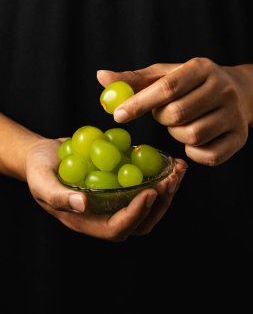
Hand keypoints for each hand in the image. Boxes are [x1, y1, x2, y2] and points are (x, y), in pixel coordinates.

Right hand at [26, 138, 186, 240]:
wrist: (45, 155)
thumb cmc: (39, 170)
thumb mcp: (41, 183)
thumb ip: (59, 197)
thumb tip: (83, 204)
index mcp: (88, 221)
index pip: (118, 228)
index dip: (136, 214)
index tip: (150, 192)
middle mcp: (106, 214)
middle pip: (142, 221)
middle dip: (161, 203)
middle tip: (172, 179)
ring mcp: (117, 200)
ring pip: (150, 206)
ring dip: (168, 190)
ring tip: (179, 169)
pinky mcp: (122, 184)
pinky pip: (146, 185)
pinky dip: (161, 175)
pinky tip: (169, 160)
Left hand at [97, 58, 249, 165]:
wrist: (236, 91)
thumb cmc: (190, 84)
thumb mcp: (164, 75)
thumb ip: (133, 80)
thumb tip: (101, 76)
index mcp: (201, 68)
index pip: (167, 87)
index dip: (140, 103)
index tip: (118, 115)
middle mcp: (222, 89)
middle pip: (178, 114)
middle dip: (162, 118)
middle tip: (164, 113)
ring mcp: (234, 115)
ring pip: (193, 136)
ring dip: (177, 134)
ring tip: (181, 123)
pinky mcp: (240, 138)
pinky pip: (209, 156)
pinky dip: (194, 152)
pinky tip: (193, 139)